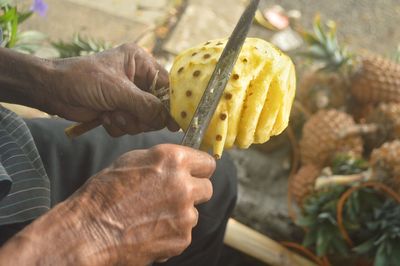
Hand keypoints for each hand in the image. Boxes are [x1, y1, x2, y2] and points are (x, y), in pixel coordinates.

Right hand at [0, 144, 214, 265]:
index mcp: (173, 160)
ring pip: (193, 212)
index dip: (200, 168)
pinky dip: (171, 233)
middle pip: (206, 188)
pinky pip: (184, 233)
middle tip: (172, 196)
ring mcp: (185, 215)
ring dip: (179, 214)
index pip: (207, 162)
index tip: (196, 173)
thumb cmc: (104, 193)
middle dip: (193, 191)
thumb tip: (180, 163)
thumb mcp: (132, 161)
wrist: (89, 231)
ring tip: (151, 216)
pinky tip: (149, 231)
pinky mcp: (181, 239)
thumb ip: (163, 161)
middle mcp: (184, 185)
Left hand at [41, 43, 178, 135]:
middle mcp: (139, 79)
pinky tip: (104, 117)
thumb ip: (145, 105)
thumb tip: (169, 120)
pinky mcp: (120, 111)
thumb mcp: (117, 90)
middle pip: (158, 107)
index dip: (172, 104)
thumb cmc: (83, 80)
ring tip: (110, 113)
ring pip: (144, 120)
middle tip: (125, 113)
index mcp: (141, 63)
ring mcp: (129, 97)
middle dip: (141, 115)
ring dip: (127, 121)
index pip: (167, 86)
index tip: (176, 122)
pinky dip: (118, 126)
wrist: (52, 91)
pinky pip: (131, 127)